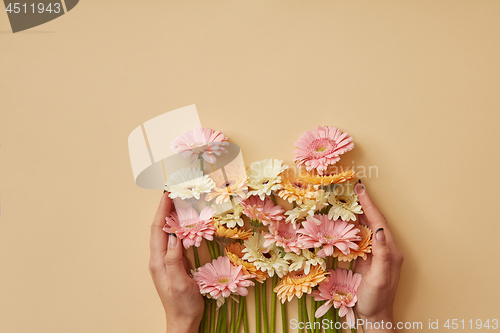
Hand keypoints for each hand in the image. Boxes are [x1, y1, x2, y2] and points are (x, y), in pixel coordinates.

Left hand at [149, 191, 203, 332]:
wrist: (183, 320)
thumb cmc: (182, 304)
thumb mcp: (179, 282)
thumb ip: (174, 260)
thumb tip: (174, 237)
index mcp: (158, 261)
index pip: (158, 229)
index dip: (162, 210)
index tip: (167, 193)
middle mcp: (159, 258)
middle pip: (160, 228)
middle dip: (165, 208)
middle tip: (174, 191)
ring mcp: (166, 260)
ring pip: (167, 233)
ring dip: (171, 216)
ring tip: (178, 201)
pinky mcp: (174, 263)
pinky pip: (175, 240)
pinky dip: (179, 228)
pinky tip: (185, 223)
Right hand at [353, 182, 403, 331]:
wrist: (374, 316)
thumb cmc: (376, 299)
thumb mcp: (380, 278)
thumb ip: (382, 254)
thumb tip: (380, 231)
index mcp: (390, 251)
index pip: (379, 222)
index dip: (369, 205)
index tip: (360, 189)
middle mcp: (385, 249)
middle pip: (374, 221)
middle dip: (364, 204)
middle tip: (353, 187)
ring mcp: (376, 253)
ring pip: (367, 227)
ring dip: (358, 212)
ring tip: (349, 198)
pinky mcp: (368, 258)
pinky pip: (361, 237)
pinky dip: (353, 225)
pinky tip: (346, 220)